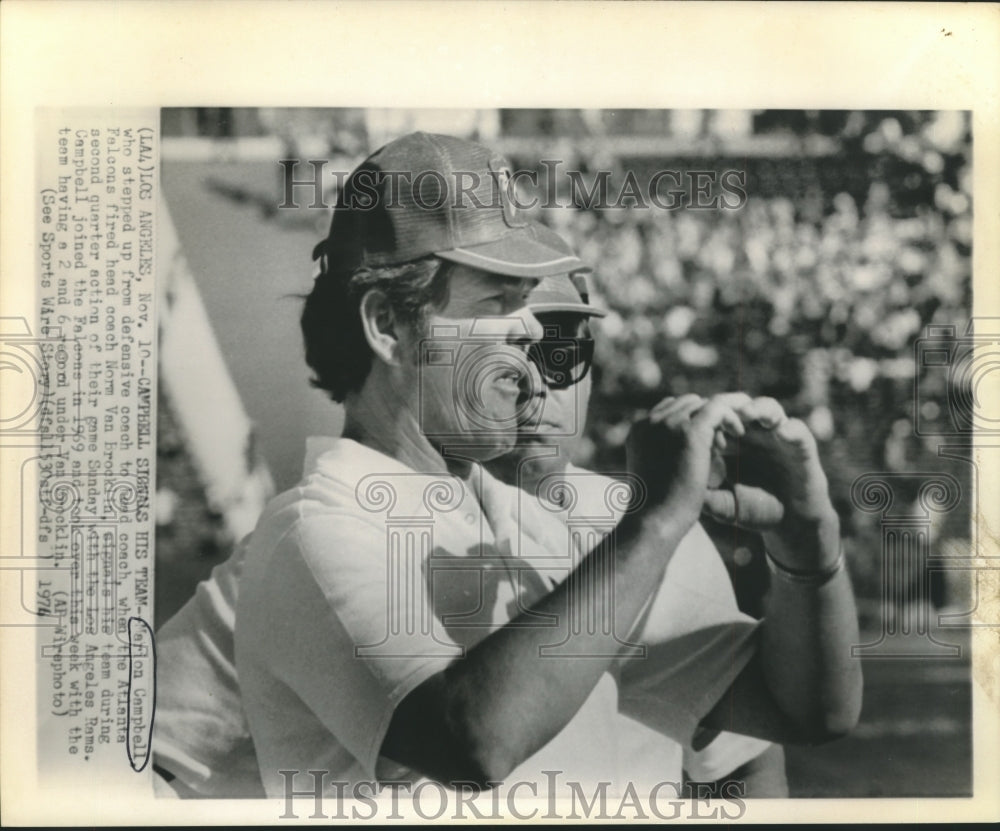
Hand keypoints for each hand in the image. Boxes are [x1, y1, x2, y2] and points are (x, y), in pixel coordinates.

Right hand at [626, 394, 745, 531]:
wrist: (655, 522)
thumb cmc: (656, 511)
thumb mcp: (655, 476)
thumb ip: (663, 457)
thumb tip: (679, 455)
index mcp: (639, 431)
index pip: (669, 410)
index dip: (689, 422)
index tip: (704, 445)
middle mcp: (651, 422)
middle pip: (686, 403)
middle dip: (704, 419)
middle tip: (718, 446)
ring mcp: (669, 424)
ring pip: (701, 403)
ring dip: (718, 419)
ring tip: (728, 442)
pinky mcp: (690, 431)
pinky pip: (718, 408)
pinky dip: (731, 417)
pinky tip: (740, 432)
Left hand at [701, 396, 839, 569]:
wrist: (790, 524)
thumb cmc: (754, 510)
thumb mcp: (722, 503)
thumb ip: (702, 494)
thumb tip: (675, 488)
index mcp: (732, 442)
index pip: (715, 419)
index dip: (706, 421)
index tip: (697, 432)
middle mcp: (755, 433)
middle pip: (739, 406)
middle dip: (727, 406)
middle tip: (718, 412)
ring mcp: (778, 436)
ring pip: (767, 408)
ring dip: (757, 408)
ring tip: (747, 413)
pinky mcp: (802, 445)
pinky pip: (797, 430)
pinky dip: (789, 427)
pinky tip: (781, 431)